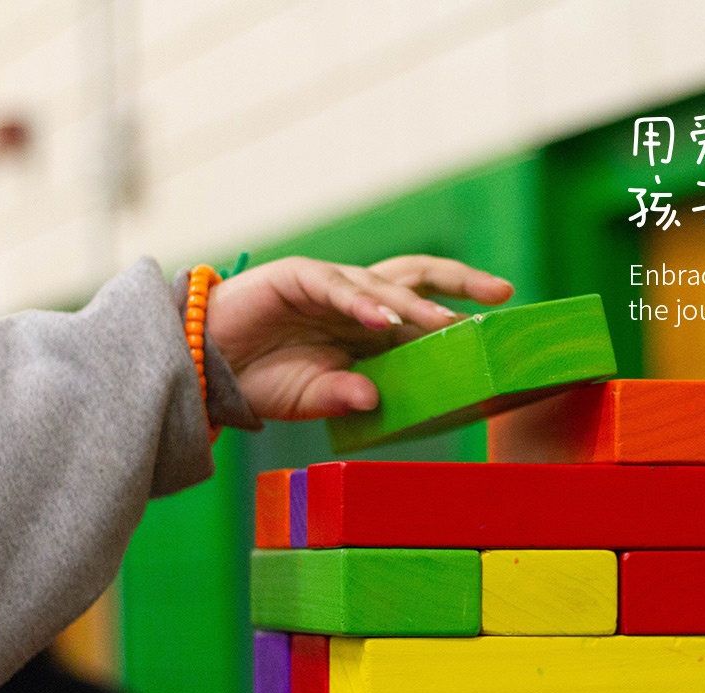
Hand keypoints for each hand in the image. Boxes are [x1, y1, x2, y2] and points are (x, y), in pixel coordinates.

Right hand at [205, 255, 512, 419]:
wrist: (202, 364)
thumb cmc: (259, 379)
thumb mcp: (311, 397)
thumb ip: (343, 397)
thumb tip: (376, 402)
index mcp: (366, 326)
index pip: (422, 312)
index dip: (458, 316)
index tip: (499, 328)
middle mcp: (356, 300)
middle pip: (417, 278)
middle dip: (461, 282)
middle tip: (502, 293)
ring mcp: (329, 285)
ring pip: (383, 283)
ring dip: (414, 304)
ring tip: (443, 324)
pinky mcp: (297, 278)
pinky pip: (337, 287)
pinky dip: (362, 302)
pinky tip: (384, 320)